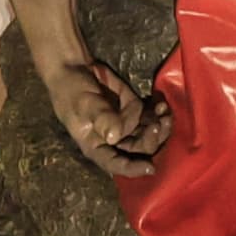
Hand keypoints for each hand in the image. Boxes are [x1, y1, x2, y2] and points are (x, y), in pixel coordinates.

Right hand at [49, 51, 170, 177]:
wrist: (75, 68)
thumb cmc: (71, 91)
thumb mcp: (83, 105)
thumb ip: (102, 119)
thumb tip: (115, 136)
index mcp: (96, 145)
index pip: (115, 163)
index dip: (132, 168)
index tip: (149, 167)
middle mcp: (114, 139)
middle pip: (138, 148)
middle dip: (151, 139)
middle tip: (157, 125)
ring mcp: (126, 123)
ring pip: (149, 133)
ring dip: (160, 126)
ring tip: (164, 112)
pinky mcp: (133, 108)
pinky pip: (152, 116)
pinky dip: (159, 112)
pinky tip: (162, 105)